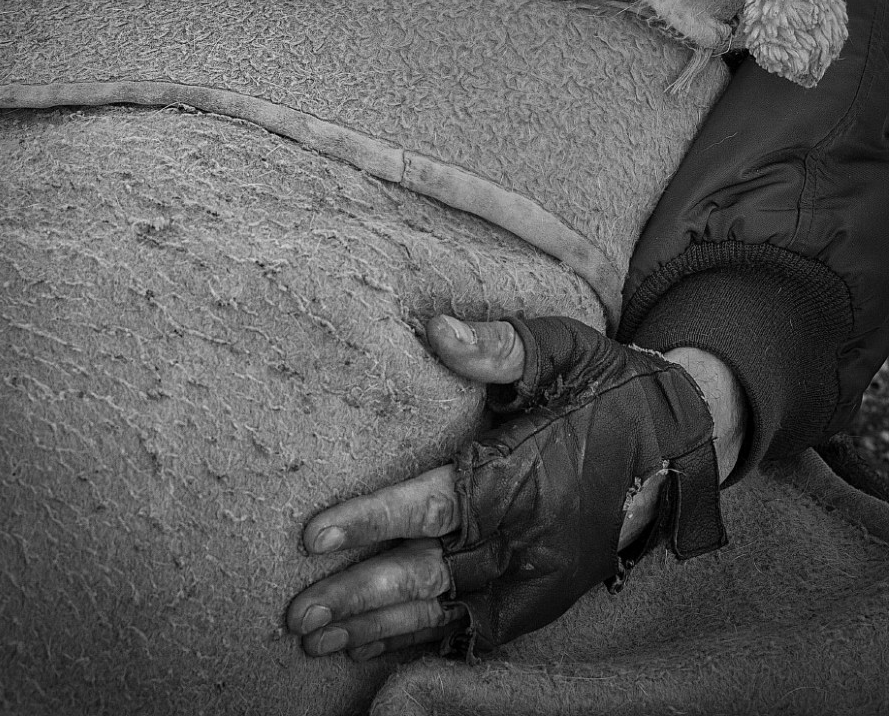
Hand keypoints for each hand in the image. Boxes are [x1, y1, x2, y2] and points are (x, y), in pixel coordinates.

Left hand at [286, 315, 735, 660]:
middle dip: (360, 596)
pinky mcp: (551, 592)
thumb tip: (435, 327)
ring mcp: (542, 573)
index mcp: (525, 474)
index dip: (374, 521)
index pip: (435, 505)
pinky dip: (432, 639)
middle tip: (296, 617)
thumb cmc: (606, 384)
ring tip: (320, 642)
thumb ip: (497, 345)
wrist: (678, 438)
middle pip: (431, 574)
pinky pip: (484, 629)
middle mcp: (530, 535)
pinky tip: (381, 645)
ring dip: (382, 628)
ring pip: (451, 612)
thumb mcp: (559, 348)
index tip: (313, 536)